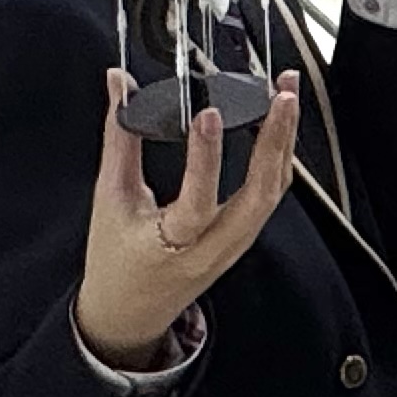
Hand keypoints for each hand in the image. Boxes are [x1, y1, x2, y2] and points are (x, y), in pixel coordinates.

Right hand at [76, 69, 298, 371]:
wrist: (130, 311)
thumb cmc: (116, 260)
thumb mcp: (109, 199)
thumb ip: (120, 138)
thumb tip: (119, 85)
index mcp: (172, 245)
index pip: (197, 202)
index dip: (205, 158)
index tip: (209, 114)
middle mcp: (213, 248)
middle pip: (260, 196)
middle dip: (276, 141)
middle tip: (282, 94)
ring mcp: (235, 244)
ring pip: (273, 192)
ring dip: (284, 141)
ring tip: (287, 94)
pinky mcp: (244, 236)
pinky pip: (271, 195)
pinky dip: (279, 157)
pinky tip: (280, 125)